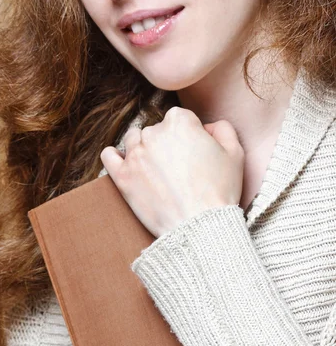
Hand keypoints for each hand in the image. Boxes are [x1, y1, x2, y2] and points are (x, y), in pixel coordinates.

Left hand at [100, 107, 244, 237]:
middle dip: (166, 145)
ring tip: (157, 171)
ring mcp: (135, 154)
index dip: (190, 136)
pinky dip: (115, 157)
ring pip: (134, 140)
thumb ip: (222, 128)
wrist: (200, 227)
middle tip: (178, 169)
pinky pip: (109, 156)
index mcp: (180, 121)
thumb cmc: (220, 192)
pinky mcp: (122, 176)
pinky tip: (126, 165)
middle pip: (156, 130)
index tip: (194, 154)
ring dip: (143, 150)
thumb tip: (207, 127)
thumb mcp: (235, 153)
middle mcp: (154, 133)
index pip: (181, 118)